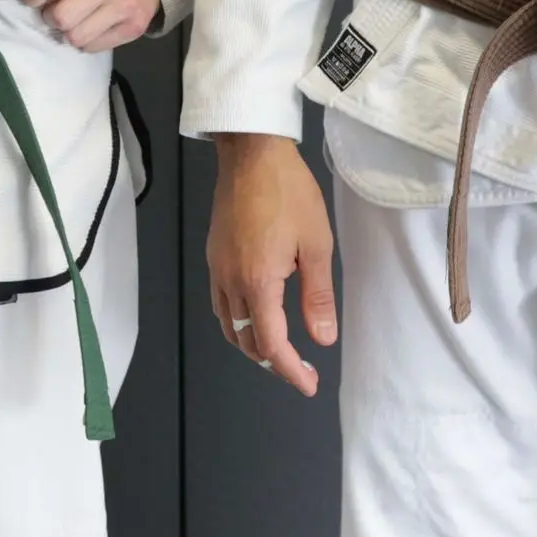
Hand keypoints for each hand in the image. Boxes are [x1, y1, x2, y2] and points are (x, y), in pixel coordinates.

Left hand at [26, 0, 160, 51]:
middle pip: (61, 16)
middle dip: (49, 14)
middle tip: (51, 5)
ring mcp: (125, 6)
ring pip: (76, 36)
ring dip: (66, 29)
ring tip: (69, 14)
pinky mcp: (135, 26)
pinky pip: (94, 47)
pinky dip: (84, 39)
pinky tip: (87, 22)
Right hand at [206, 133, 336, 396]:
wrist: (251, 151)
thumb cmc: (289, 192)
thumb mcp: (317, 244)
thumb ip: (317, 296)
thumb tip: (322, 339)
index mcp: (258, 281)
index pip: (270, 344)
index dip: (290, 371)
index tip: (309, 384)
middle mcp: (230, 280)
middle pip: (244, 339)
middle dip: (272, 361)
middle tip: (301, 368)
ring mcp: (217, 266)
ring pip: (228, 323)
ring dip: (251, 343)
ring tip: (280, 346)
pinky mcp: (213, 252)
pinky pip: (220, 301)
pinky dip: (237, 319)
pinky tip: (257, 311)